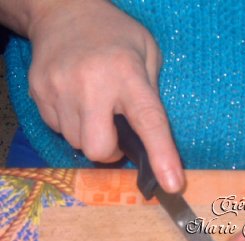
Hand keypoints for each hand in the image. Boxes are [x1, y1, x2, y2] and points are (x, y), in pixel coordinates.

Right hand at [27, 0, 182, 191]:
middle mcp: (90, 83)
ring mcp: (58, 88)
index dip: (161, 156)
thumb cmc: (115, 36)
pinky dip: (72, 125)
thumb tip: (152, 143)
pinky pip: (58, 130)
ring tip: (95, 109)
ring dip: (91, 137)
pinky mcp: (38, 93)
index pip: (148, 122)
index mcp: (127, 74)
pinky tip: (77, 102)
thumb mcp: (148, 55)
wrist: (62, 10)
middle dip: (110, 152)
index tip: (171, 184)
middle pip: (98, 149)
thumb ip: (151, 96)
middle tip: (116, 132)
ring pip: (76, 144)